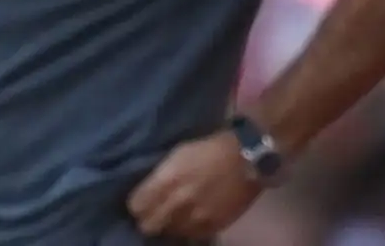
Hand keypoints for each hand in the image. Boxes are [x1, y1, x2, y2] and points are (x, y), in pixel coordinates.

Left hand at [127, 132, 260, 238]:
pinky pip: (191, 235)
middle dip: (149, 218)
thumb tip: (148, 191)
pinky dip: (191, 228)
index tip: (143, 200)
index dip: (138, 203)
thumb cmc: (211, 148)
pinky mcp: (213, 226)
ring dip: (172, 224)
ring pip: (170, 232)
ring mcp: (195, 217)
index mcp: (167, 180)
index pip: (135, 206)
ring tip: (179, 213)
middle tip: (157, 211)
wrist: (249, 158)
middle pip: (148, 226)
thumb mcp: (179, 153)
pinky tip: (195, 216)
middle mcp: (177, 202)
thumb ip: (161, 175)